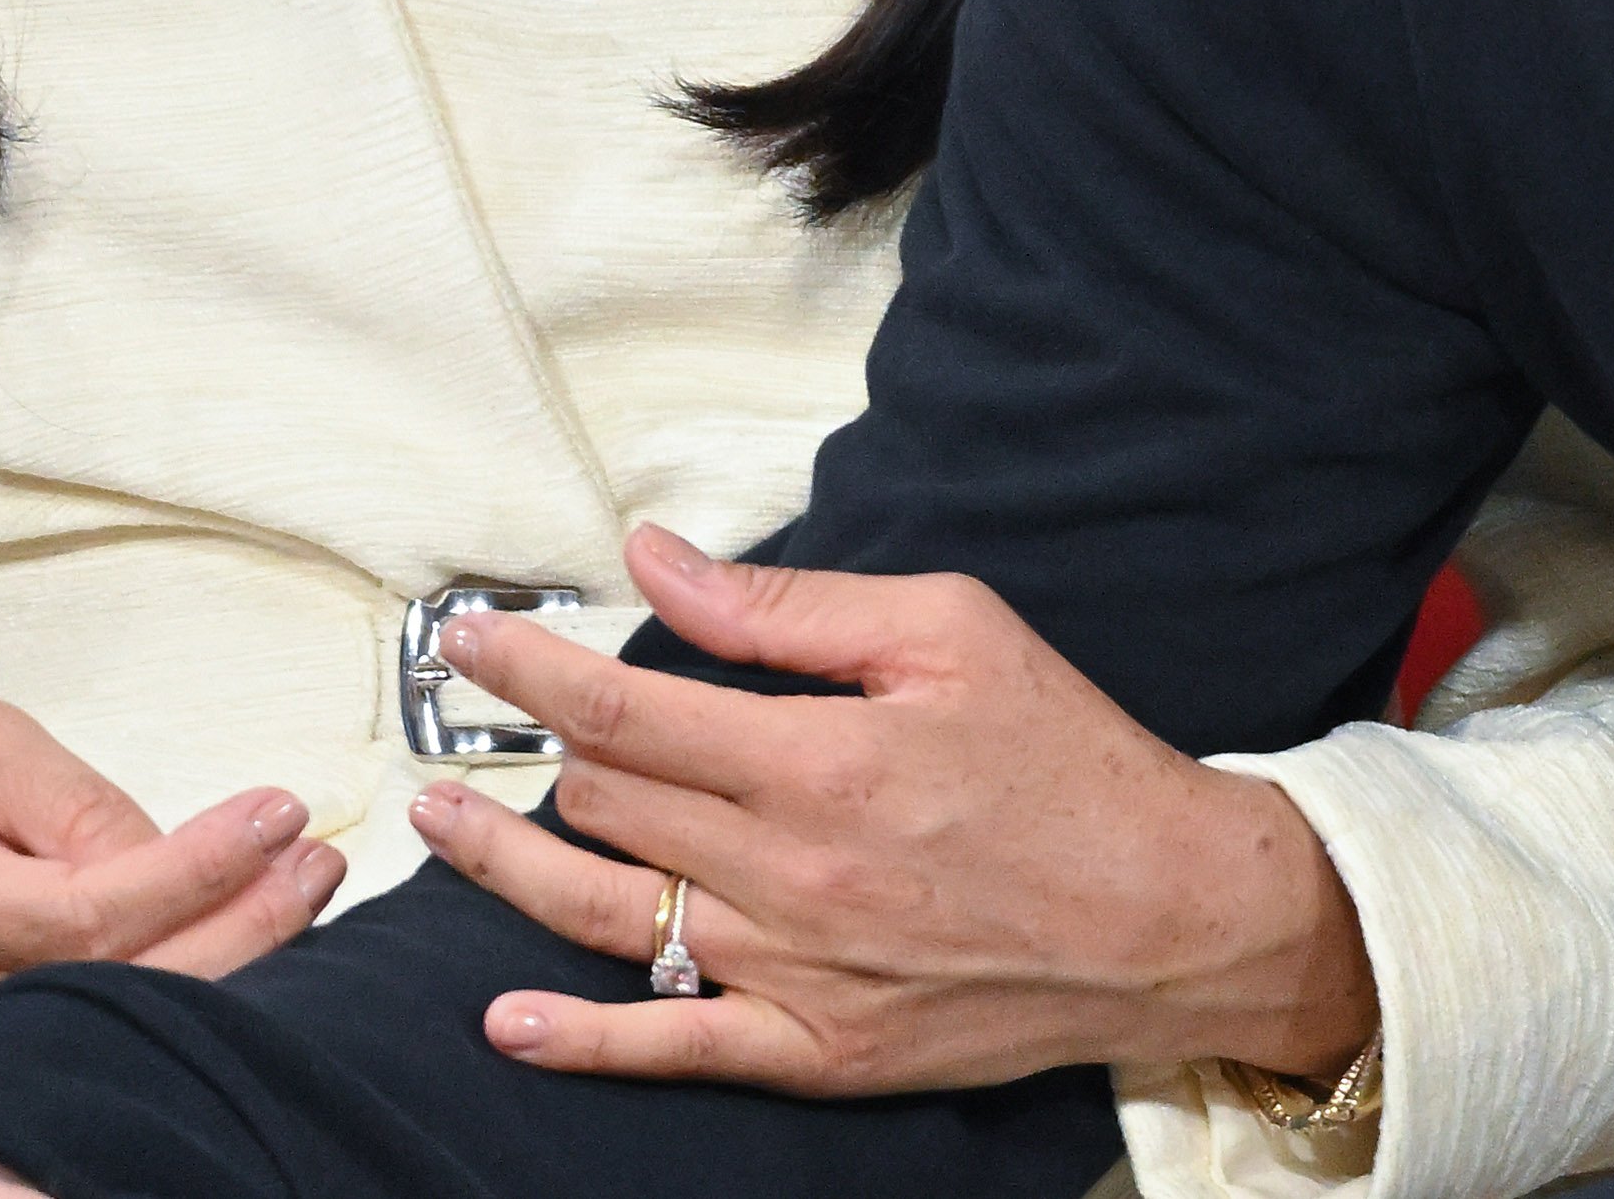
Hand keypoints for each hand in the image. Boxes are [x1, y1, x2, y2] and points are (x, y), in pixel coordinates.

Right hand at [0, 697, 343, 1185]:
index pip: (83, 909)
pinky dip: (191, 1015)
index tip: (278, 813)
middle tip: (317, 860)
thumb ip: (63, 794)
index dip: (194, 868)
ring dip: (237, 969)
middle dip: (244, 923)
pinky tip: (257, 962)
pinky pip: (105, 1061)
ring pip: (121, 1038)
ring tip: (307, 893)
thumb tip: (159, 848)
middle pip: (119, 987)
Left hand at [415, 522, 1376, 1096]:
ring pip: (607, 916)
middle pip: (608, 802)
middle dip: (540, 744)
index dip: (530, 668)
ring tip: (442, 824)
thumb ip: (789, 606)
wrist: (1171, 914)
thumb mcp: (951, 630)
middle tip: (503, 710)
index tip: (472, 638)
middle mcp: (792, 874)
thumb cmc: (1071, 759)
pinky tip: (510, 1019)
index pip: (626, 705)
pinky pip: (673, 1049)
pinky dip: (580, 1040)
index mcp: (820, 759)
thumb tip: (660, 562)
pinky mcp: (820, 1051)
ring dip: (506, 867)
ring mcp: (798, 974)